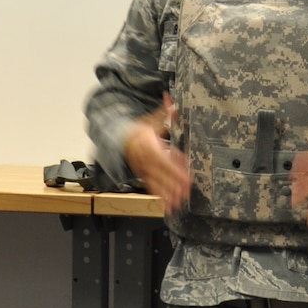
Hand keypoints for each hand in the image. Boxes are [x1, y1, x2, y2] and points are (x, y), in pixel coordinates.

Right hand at [124, 94, 190, 214]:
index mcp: (148, 145)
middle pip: (161, 174)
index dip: (176, 169)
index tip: (187, 177)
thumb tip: (171, 99)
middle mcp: (144, 160)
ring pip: (156, 184)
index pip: (164, 159)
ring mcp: (142, 170)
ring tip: (179, 204)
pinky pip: (151, 188)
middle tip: (187, 194)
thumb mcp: (152, 120)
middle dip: (174, 185)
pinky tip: (169, 207)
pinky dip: (160, 198)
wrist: (120, 138)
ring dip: (168, 195)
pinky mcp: (142, 176)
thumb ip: (164, 112)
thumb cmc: (141, 129)